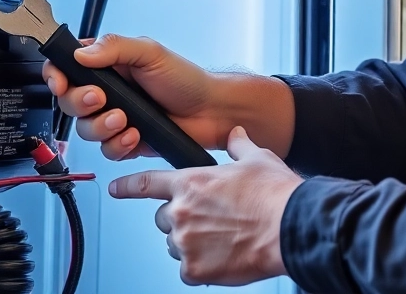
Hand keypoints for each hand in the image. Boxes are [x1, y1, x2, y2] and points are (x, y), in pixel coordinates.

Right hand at [44, 34, 228, 159]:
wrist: (210, 112)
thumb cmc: (185, 79)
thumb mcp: (150, 53)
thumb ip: (114, 47)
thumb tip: (82, 53)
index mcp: (108, 64)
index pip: (66, 67)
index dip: (56, 76)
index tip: (60, 83)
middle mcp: (108, 91)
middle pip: (69, 102)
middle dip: (80, 103)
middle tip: (101, 99)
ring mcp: (115, 118)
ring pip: (85, 130)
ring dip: (101, 127)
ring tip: (125, 119)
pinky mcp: (125, 141)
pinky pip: (106, 150)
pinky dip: (118, 145)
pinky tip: (135, 135)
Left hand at [109, 127, 302, 285]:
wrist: (291, 227)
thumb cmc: (276, 195)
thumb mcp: (257, 158)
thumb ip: (239, 146)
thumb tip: (236, 135)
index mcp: (191, 182)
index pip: (146, 183)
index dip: (127, 186)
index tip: (115, 189)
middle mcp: (181, 212)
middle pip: (164, 218)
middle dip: (181, 219)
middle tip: (210, 221)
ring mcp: (185, 242)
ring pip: (175, 245)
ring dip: (192, 243)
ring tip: (222, 239)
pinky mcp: (195, 269)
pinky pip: (188, 270)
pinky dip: (202, 267)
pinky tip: (223, 257)